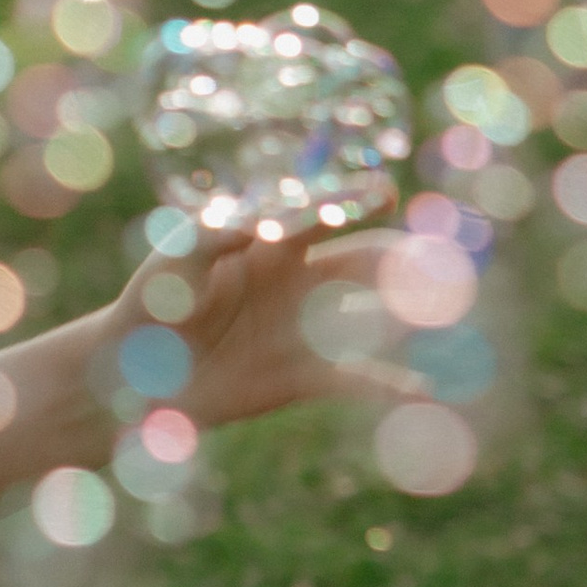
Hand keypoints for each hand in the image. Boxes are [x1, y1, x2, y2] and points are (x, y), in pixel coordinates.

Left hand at [110, 216, 426, 436]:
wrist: (134, 372)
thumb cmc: (151, 301)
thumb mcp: (177, 259)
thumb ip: (220, 233)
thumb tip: (265, 217)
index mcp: (267, 242)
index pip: (320, 215)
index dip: (352, 201)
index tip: (384, 193)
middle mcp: (297, 279)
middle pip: (361, 261)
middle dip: (400, 259)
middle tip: (438, 260)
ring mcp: (306, 327)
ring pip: (372, 315)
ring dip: (411, 314)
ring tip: (452, 312)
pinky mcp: (305, 375)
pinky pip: (358, 379)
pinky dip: (393, 388)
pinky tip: (430, 394)